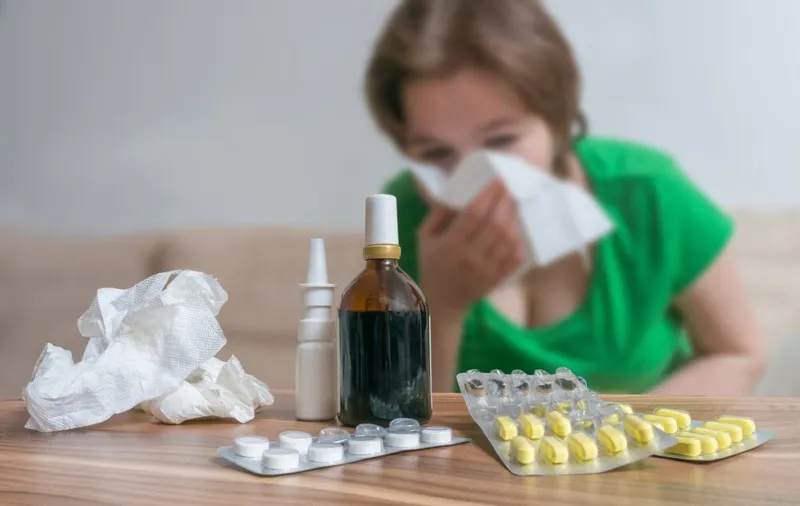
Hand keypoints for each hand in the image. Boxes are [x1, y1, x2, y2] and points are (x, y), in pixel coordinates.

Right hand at [417, 180, 525, 312]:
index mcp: (451, 245)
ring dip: (513, 218)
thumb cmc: (431, 264)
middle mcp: (471, 257)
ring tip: (513, 203)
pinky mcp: (497, 278)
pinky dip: (519, 241)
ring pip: (507, 239)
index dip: (487, 196)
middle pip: (495, 225)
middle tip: (508, 187)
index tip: (496, 181)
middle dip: (504, 202)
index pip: (473, 215)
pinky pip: (514, 257)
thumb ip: (438, 214)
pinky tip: (517, 228)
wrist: (442, 302)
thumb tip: (457, 192)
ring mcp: (487, 269)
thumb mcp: (425, 237)